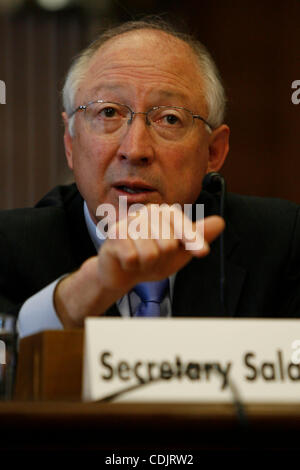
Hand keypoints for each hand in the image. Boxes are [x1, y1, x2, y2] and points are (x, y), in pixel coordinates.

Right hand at [54, 204, 224, 327]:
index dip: (192, 239)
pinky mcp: (114, 235)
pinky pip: (132, 257)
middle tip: (154, 257)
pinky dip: (132, 265)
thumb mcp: (180, 250)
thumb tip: (220, 222)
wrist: (124, 271)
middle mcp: (146, 213)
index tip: (203, 252)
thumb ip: (198, 236)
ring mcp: (129, 222)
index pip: (181, 223)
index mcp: (164, 213)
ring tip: (141, 259)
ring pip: (150, 252)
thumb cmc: (153, 258)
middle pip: (167, 242)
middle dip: (163, 258)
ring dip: (147, 264)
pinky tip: (128, 260)